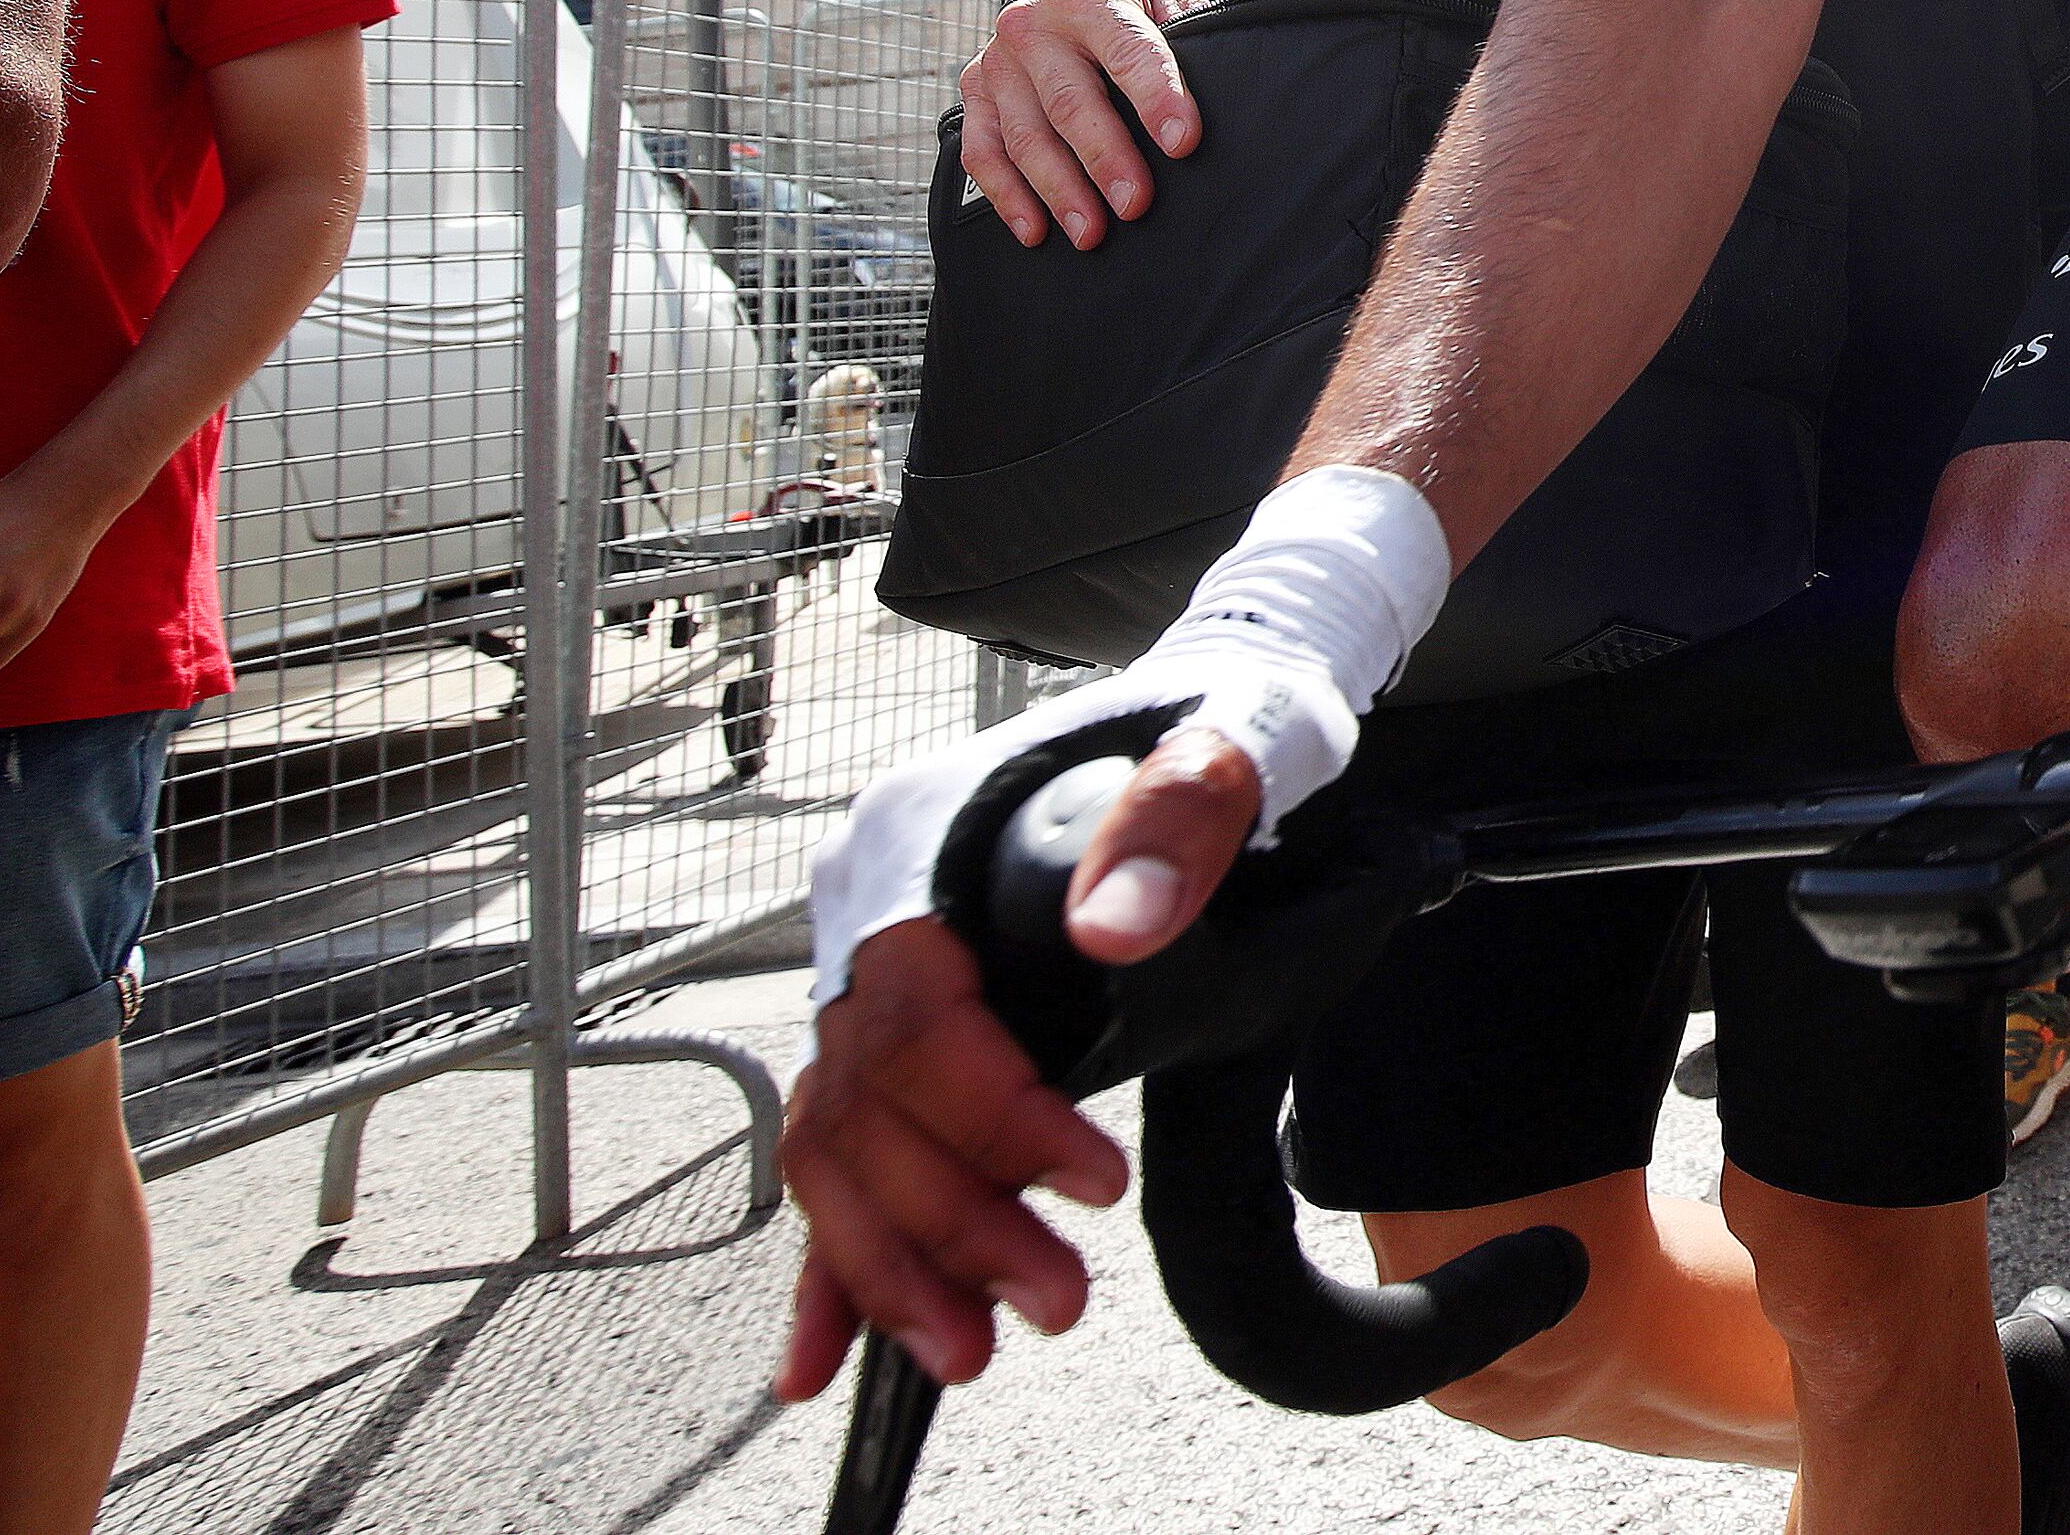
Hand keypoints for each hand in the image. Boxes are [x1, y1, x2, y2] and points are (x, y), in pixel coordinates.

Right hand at [779, 693, 1276, 1396]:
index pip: (910, 1006)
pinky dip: (837, 1256)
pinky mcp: (900, 1026)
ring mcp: (872, 967)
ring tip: (978, 1344)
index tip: (1091, 1180)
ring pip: (839, 1143)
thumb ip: (1183, 818)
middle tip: (1053, 1300)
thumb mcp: (1240, 744)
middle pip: (864, 1094)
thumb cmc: (1229, 721)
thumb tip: (1111, 931)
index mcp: (921, 835)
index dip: (987, 1111)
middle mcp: (869, 904)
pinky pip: (840, 1151)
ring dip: (896, 1260)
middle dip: (947, 1218)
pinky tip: (829, 1355)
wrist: (1225, 713)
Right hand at [958, 0, 1207, 249]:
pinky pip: (982, 150)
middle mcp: (1033, 25)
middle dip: (1104, 159)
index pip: (1126, 51)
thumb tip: (1223, 83)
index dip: (1156, 96)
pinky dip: (1006, 194)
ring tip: (1091, 233)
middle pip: (1070, 103)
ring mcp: (998, 61)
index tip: (1183, 142)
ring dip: (1057, 191)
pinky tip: (1034, 230)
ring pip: (1024, 136)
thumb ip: (1190, 26)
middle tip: (1135, 205)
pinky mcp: (977, 90)